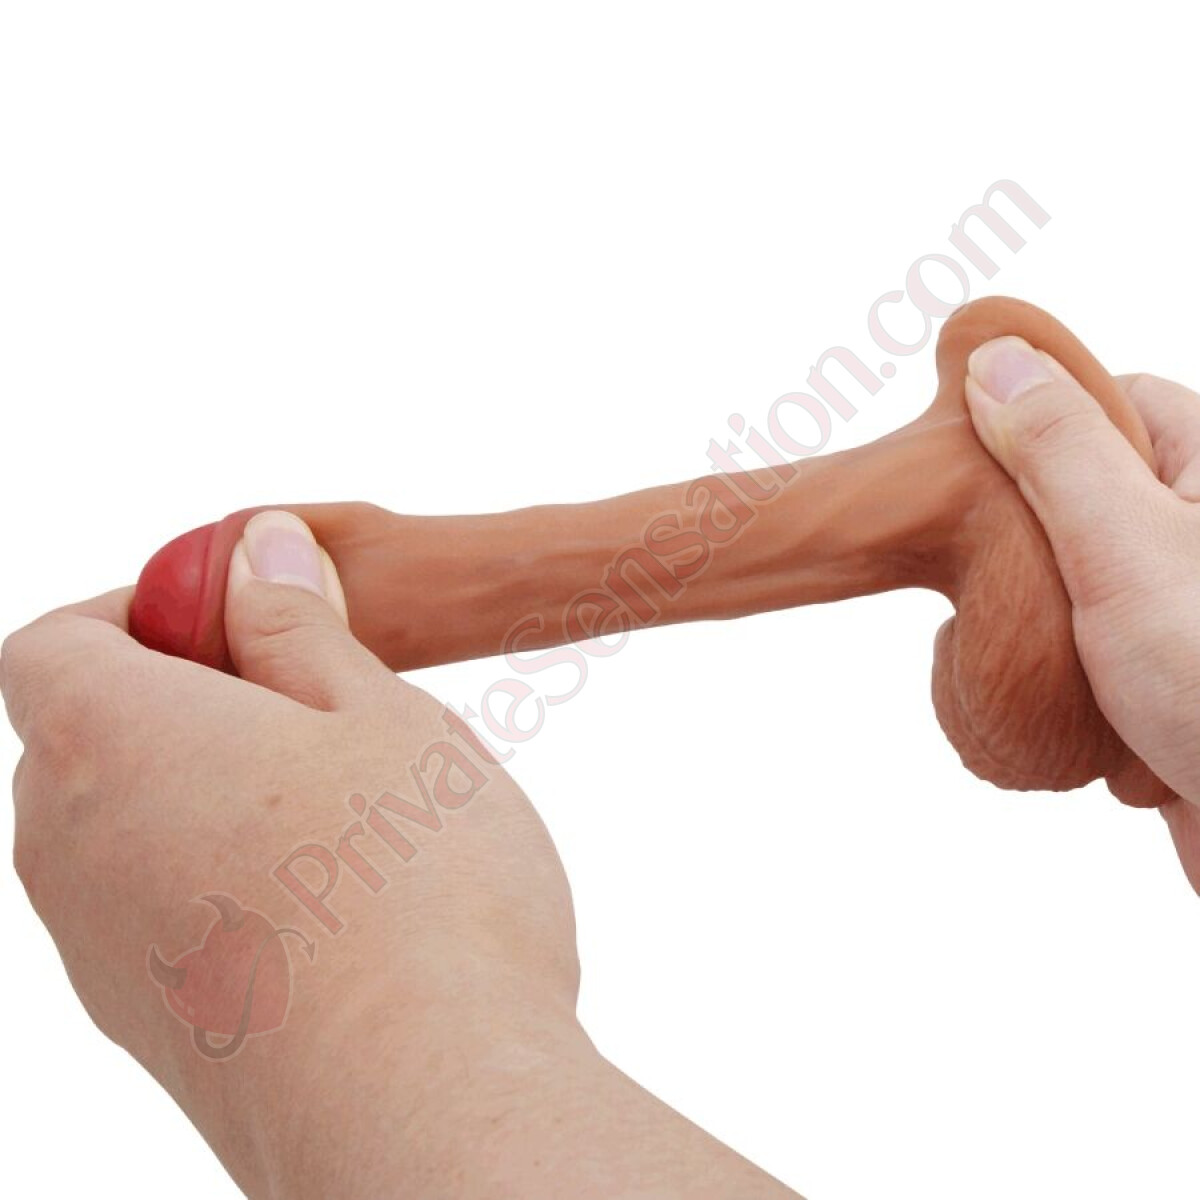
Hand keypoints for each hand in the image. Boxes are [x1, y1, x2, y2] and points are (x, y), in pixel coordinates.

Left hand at [1, 511, 793, 1197]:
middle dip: (190, 696)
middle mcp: (75, 851)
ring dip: (215, 789)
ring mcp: (105, 953)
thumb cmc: (412, 886)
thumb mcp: (373, 710)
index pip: (54, 642)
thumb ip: (295, 624)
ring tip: (345, 806)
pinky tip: (337, 898)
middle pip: (90, 735)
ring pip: (130, 827)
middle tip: (317, 701)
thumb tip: (253, 548)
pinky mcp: (155, 1027)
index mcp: (113, 743)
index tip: (241, 613)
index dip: (141, 609)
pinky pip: (161, 911)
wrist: (426, 1107)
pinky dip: (225, 874)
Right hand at [965, 340, 1199, 891]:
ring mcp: (1181, 609)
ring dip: (1041, 632)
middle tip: (1005, 583)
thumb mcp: (1126, 543)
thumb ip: (1058, 449)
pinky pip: (1084, 659)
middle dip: (1026, 548)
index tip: (974, 472)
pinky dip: (1063, 688)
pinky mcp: (1165, 678)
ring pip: (1069, 586)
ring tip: (1049, 667)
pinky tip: (1076, 718)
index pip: (1107, 400)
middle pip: (1077, 496)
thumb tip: (995, 362)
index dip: (1033, 424)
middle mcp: (1195, 530)